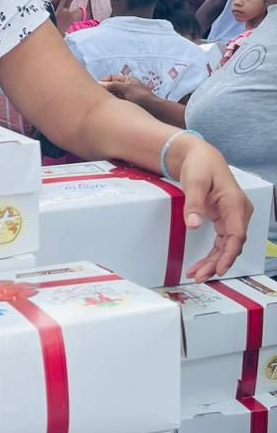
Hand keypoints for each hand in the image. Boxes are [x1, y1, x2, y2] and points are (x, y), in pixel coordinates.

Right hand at [100, 75, 151, 105]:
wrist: (153, 109)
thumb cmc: (142, 96)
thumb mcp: (126, 88)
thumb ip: (113, 85)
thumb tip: (100, 83)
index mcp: (126, 80)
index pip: (111, 77)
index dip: (104, 81)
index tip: (97, 86)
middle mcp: (125, 87)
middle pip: (110, 86)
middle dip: (104, 90)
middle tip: (97, 95)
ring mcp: (125, 96)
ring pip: (111, 95)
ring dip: (107, 97)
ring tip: (102, 102)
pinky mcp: (125, 104)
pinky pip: (115, 102)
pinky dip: (111, 103)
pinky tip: (108, 107)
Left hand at [169, 137, 251, 280]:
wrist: (200, 155)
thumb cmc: (200, 165)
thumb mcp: (194, 181)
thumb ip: (194, 203)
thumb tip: (194, 225)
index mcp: (235, 203)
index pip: (236, 234)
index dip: (229, 254)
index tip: (218, 269)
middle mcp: (238, 211)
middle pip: (232, 244)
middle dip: (217, 263)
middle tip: (199, 276)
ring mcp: (233, 216)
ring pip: (227, 245)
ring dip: (214, 261)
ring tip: (197, 274)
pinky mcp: (225, 218)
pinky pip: (222, 241)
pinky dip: (213, 254)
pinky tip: (202, 264)